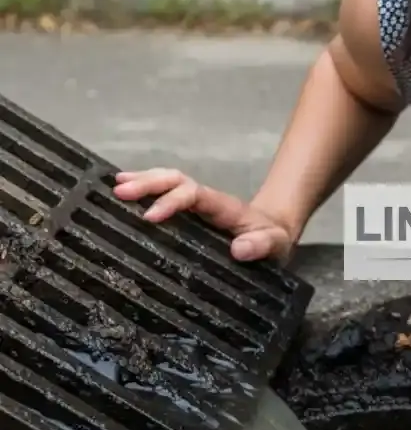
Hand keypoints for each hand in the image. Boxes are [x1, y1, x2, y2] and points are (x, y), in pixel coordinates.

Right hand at [113, 168, 297, 262]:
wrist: (273, 236)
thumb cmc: (272, 240)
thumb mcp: (275, 245)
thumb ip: (262, 245)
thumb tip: (239, 249)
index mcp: (223, 206)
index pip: (194, 195)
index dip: (172, 201)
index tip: (150, 217)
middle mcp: (206, 200)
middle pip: (176, 180)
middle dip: (149, 183)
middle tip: (120, 192)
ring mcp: (196, 205)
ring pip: (167, 182)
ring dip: (142, 180)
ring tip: (114, 186)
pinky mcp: (189, 213)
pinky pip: (164, 195)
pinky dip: (144, 190)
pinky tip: (122, 195)